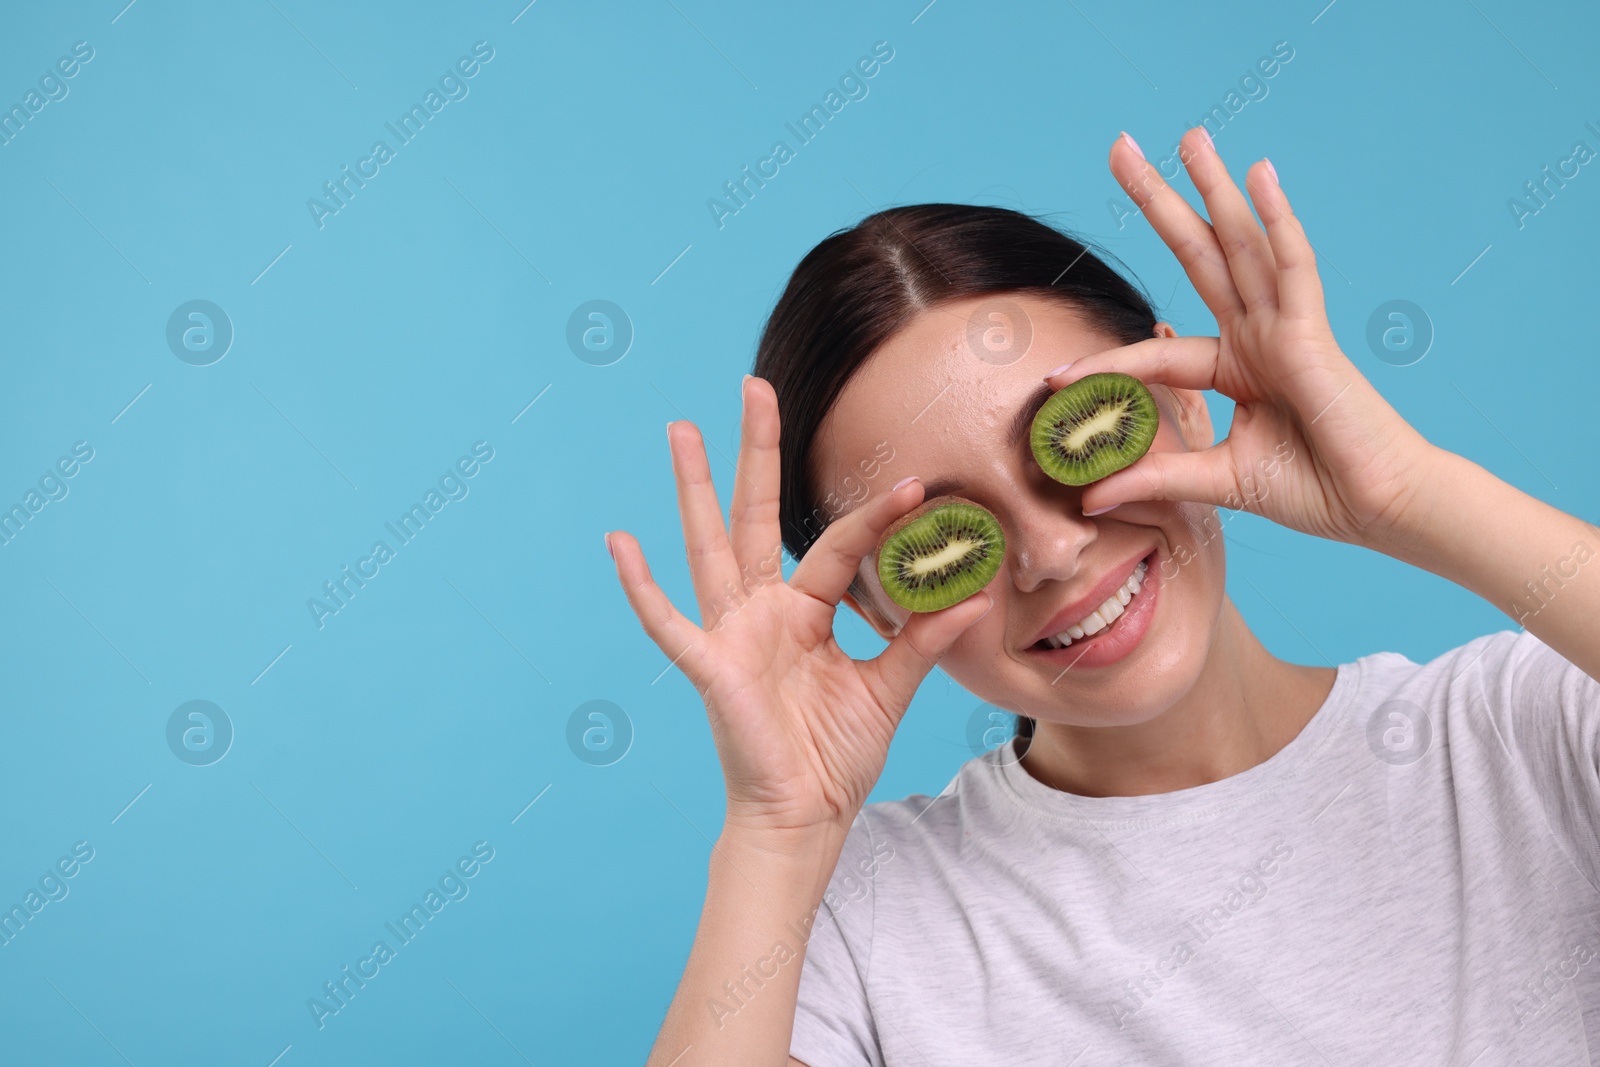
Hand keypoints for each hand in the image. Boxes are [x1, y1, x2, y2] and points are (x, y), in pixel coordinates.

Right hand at [606, 377, 992, 840]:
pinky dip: (641, 586)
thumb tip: (973, 593)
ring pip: (709, 546)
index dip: (876, 518)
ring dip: (693, 489)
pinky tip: (620, 542)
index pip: (839, 546)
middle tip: (754, 386)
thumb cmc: (835, 755)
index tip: (921, 489)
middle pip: (756, 515)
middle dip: (755, 453)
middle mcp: (761, 611)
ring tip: (681, 429)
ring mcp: (730, 634)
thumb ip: (922, 639)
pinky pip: (670, 624)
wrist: (806, 816)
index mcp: (802, 612)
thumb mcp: (888, 688)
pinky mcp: (711, 668)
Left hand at [1051, 127, 1437, 550]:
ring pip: (1242, 245)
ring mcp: (1285, 329)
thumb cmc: (1316, 490)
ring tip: (1189, 137)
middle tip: (1120, 147)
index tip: (1053, 377)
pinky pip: (1293, 267)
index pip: (1156, 353)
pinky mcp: (1313, 334)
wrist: (1378, 507)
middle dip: (1161, 203)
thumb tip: (1090, 497)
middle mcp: (1257, 337)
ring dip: (1215, 189)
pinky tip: (1260, 173)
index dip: (1104, 365)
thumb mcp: (1217, 480)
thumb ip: (1157, 478)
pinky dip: (1278, 220)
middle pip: (1199, 256)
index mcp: (1236, 368)